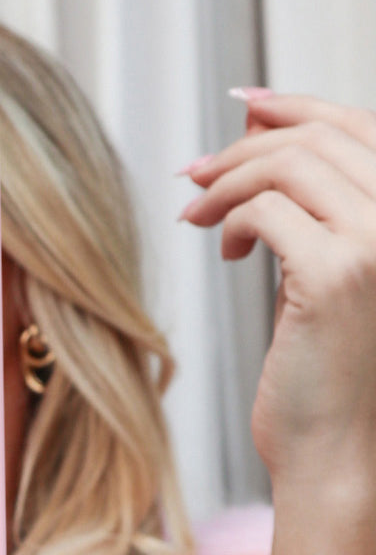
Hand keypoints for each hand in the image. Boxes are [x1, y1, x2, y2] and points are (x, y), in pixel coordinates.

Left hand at [179, 92, 375, 493]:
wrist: (336, 450)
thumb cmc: (326, 368)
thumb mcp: (323, 270)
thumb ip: (307, 206)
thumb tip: (255, 131)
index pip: (361, 127)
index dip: (297, 104)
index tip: (241, 105)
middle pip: (319, 136)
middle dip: (245, 146)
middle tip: (195, 174)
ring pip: (288, 163)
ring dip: (228, 181)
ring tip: (199, 217)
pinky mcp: (338, 273)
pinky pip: (266, 208)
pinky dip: (230, 217)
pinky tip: (224, 249)